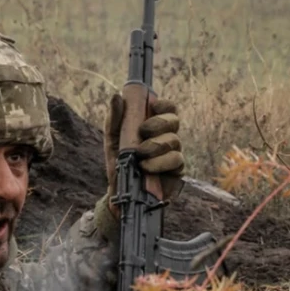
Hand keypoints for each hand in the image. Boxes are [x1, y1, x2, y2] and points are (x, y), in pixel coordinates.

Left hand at [103, 93, 184, 215]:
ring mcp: (173, 154)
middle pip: (174, 121)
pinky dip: (160, 162)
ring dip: (156, 146)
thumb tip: (117, 96)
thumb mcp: (112, 140)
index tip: (152, 106)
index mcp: (154, 126)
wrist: (120, 193)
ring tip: (140, 156)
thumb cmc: (119, 163)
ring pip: (175, 140)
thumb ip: (114, 119)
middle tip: (143, 131)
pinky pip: (177, 160)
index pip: (168, 109)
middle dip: (159, 123)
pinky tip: (147, 167)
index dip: (164, 105)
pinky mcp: (177, 171)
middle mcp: (166, 137)